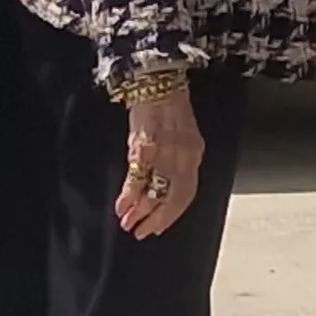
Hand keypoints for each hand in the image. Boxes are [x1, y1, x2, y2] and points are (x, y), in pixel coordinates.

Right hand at [117, 86, 203, 238]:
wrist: (156, 82)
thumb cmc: (169, 107)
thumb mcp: (183, 136)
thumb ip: (178, 161)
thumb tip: (163, 185)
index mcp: (194, 154)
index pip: (186, 194)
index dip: (172, 214)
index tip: (160, 228)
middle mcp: (182, 158)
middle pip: (172, 199)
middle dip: (156, 220)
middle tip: (142, 233)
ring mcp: (163, 155)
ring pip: (153, 193)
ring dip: (140, 213)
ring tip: (128, 225)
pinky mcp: (143, 150)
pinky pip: (136, 181)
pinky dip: (128, 197)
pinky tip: (121, 208)